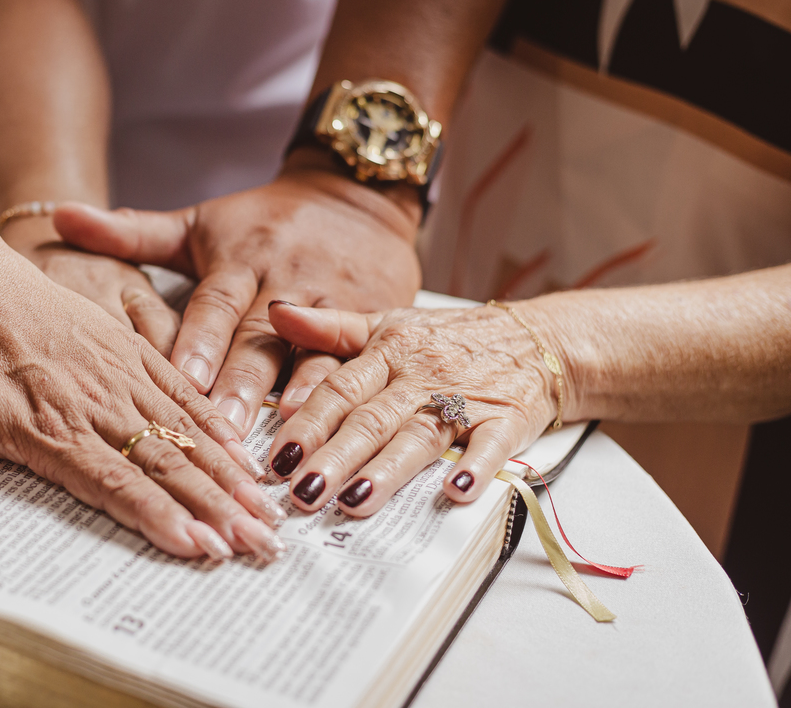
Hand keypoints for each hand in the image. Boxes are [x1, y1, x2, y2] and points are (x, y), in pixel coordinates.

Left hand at [0, 241, 285, 560]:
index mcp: (51, 427)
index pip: (117, 483)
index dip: (162, 518)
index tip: (202, 548)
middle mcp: (96, 403)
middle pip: (166, 463)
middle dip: (217, 509)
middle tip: (260, 545)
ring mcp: (120, 373)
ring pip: (185, 431)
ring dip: (228, 474)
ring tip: (266, 511)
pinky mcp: (132, 348)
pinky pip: (183, 390)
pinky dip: (217, 424)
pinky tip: (246, 454)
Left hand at [53, 157, 421, 436]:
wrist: (356, 192)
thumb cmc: (263, 221)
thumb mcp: (198, 223)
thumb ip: (132, 232)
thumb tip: (60, 217)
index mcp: (239, 261)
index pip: (215, 305)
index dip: (200, 342)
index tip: (182, 380)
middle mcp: (286, 282)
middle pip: (261, 338)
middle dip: (242, 385)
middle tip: (222, 428)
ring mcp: (334, 303)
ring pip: (313, 356)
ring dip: (298, 401)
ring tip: (281, 445)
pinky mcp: (371, 320)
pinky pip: (356, 360)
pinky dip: (343, 391)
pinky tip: (335, 424)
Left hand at [264, 300, 560, 514]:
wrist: (539, 338)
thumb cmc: (450, 339)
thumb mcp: (388, 324)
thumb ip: (331, 328)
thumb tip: (275, 312)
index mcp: (388, 352)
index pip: (339, 390)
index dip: (307, 424)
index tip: (275, 457)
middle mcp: (421, 376)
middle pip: (372, 420)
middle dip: (334, 458)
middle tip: (301, 494)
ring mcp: (464, 399)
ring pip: (420, 436)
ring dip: (389, 470)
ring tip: (355, 501)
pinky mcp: (507, 420)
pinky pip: (491, 445)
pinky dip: (476, 468)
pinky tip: (456, 493)